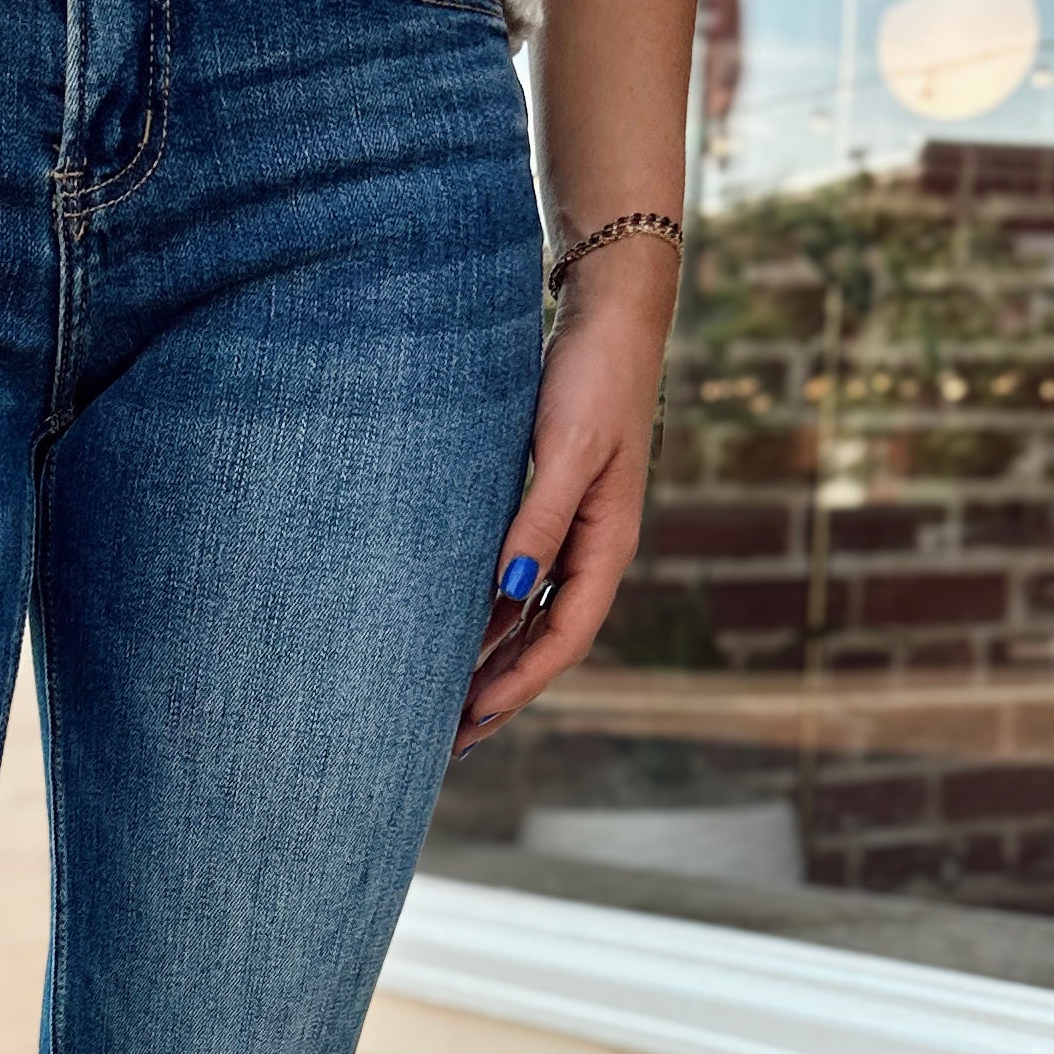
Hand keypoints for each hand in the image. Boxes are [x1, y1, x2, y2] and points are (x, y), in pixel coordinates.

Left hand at [460, 241, 677, 745]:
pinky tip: (454, 629)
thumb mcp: (565, 453)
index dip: (519, 684)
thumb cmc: (591, 379)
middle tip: (448, 737)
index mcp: (609, 545)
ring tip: (444, 698)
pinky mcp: (551, 506)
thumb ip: (537, 525)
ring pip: (532, 615)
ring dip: (492, 657)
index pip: (564, 638)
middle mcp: (595, 548)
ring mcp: (575, 530)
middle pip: (548, 641)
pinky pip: (520, 579)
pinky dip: (489, 611)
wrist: (609, 316)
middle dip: (502, 690)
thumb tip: (508, 598)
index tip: (471, 718)